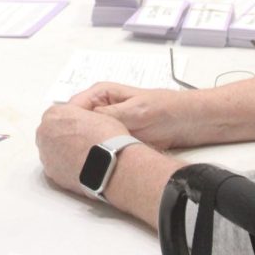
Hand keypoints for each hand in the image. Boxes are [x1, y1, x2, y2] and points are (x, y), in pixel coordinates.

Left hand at [36, 103, 130, 195]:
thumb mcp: (98, 111)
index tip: (84, 124)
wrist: (110, 164)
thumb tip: (84, 111)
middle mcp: (44, 134)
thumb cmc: (106, 138)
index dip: (75, 119)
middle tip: (86, 139)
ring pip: (54, 150)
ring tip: (86, 154)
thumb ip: (84, 109)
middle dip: (67, 135)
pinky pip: (58, 167)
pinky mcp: (52, 173)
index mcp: (53, 115)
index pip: (61, 113)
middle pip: (54, 132)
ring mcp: (46, 155)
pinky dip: (67, 166)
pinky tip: (83, 165)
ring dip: (66, 151)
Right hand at [69, 82, 199, 149]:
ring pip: (87, 136)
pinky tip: (99, 161)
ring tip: (88, 159)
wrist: (187, 122)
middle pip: (76, 123)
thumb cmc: (165, 109)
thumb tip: (86, 121)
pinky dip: (98, 153)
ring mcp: (108, 123)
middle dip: (75, 137)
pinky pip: (100, 146)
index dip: (67, 123)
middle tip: (76, 152)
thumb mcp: (135, 111)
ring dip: (87, 147)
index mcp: (101, 93)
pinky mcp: (115, 137)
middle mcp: (101, 107)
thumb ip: (110, 114)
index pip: (72, 107)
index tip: (66, 138)